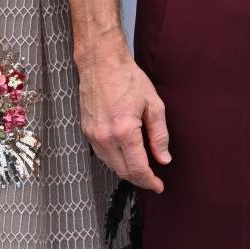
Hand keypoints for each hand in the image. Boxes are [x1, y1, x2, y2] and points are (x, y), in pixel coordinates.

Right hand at [76, 42, 170, 192]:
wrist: (101, 63)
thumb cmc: (128, 79)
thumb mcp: (153, 104)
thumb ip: (160, 135)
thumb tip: (164, 158)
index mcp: (124, 131)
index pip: (138, 168)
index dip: (150, 181)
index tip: (159, 186)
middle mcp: (105, 137)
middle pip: (123, 171)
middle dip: (139, 179)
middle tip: (153, 179)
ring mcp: (92, 135)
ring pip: (111, 165)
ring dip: (126, 170)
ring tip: (142, 167)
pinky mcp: (86, 131)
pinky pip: (102, 154)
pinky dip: (115, 160)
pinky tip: (126, 155)